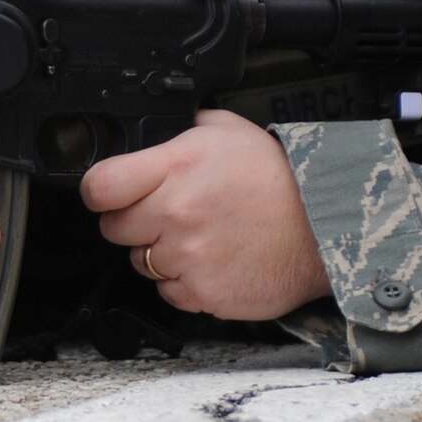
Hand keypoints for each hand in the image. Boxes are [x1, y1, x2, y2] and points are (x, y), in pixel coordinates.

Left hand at [80, 109, 330, 320]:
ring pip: (140, 263)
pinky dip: (183, 282)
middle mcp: (175, 212)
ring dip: (159, 252)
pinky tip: (210, 261)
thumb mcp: (225, 128)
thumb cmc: (278, 176)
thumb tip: (151, 129)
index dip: (98, 191)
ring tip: (197, 236)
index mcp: (175, 166)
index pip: (100, 186)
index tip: (109, 194)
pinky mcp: (203, 293)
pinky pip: (169, 293)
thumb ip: (180, 130)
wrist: (323, 225)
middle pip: (114, 227)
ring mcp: (188, 256)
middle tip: (165, 214)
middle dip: (132, 221)